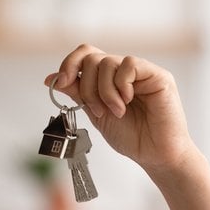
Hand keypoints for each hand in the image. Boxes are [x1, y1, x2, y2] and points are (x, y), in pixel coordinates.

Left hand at [44, 44, 195, 171]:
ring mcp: (141, 72)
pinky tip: (128, 101)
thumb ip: (77, 93)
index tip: (61, 83)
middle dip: (87, 87)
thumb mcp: (95, 114)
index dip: (69, 64)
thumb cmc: (131, 136)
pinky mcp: (158, 75)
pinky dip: (122, 85)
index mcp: (108, 79)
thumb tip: (51, 78)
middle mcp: (123, 71)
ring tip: (116, 111)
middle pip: (92, 58)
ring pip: (107, 62)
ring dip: (104, 92)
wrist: (154, 154)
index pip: (85, 55)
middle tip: (97, 110)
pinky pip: (130, 64)